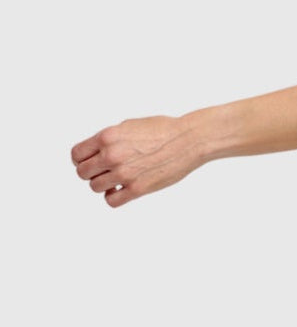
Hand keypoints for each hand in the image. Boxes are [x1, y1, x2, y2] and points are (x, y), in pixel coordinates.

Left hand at [71, 115, 202, 207]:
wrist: (188, 141)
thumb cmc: (164, 130)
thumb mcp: (129, 125)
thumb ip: (109, 139)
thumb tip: (95, 151)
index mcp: (108, 137)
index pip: (76, 155)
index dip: (81, 159)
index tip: (88, 161)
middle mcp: (112, 155)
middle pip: (82, 173)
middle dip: (91, 172)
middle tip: (103, 171)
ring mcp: (124, 174)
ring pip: (95, 187)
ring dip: (103, 184)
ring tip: (115, 179)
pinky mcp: (137, 189)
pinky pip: (111, 201)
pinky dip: (113, 197)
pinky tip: (121, 190)